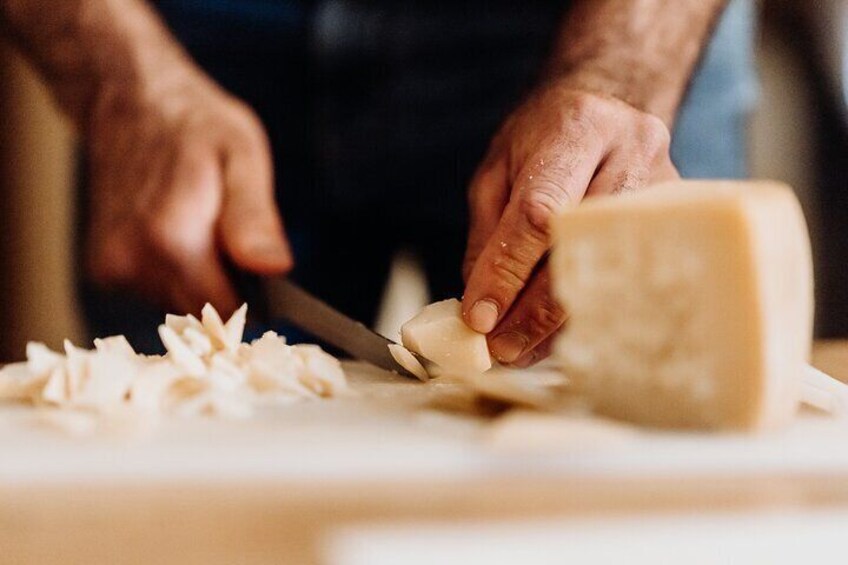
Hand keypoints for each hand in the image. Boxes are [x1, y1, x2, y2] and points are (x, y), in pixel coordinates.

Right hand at [84, 68, 291, 315]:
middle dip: (228, 290)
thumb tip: (275, 269)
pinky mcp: (102, 269)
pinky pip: (156, 293)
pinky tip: (179, 235)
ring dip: (201, 282)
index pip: (226, 315)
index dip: (254, 303)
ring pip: (179, 307)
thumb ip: (254, 219)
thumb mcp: (242, 156)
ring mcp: (111, 268)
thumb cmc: (195, 124)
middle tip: (235, 243)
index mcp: (172, 239)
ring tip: (204, 230)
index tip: (265, 280)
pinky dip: (175, 275)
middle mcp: (132, 261)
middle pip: (202, 316)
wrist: (128, 101)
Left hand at [462, 79, 678, 366]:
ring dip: (561, 323)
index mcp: (577, 128)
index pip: (540, 212)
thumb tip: (481, 304)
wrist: (614, 104)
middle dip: (534, 310)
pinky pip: (633, 278)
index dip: (509, 272)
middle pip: (581, 249)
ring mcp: (667, 186)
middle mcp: (632, 152)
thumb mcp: (500, 168)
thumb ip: (488, 232)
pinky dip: (591, 312)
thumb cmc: (546, 136)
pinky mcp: (682, 218)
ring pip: (613, 273)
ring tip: (523, 351)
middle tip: (500, 348)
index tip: (479, 317)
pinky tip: (560, 335)